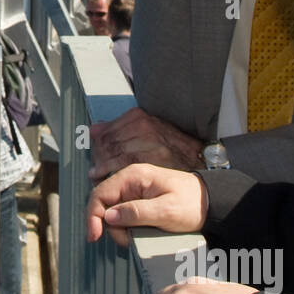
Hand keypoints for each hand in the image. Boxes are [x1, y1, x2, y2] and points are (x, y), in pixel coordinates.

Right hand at [85, 162, 207, 245]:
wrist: (211, 203)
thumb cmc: (192, 204)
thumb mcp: (166, 211)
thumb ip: (136, 213)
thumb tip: (108, 216)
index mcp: (133, 176)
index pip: (99, 194)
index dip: (93, 216)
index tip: (94, 237)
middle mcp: (130, 181)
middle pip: (104, 206)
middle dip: (111, 227)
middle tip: (129, 240)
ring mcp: (133, 191)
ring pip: (113, 214)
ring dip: (121, 229)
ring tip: (140, 236)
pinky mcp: (138, 202)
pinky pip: (124, 216)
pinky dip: (128, 228)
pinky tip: (141, 233)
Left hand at [90, 108, 204, 179]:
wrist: (200, 159)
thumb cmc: (172, 147)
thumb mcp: (149, 129)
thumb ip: (120, 128)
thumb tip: (93, 128)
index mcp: (141, 118)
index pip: (107, 129)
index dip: (97, 143)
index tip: (93, 150)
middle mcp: (144, 127)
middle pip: (108, 141)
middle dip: (98, 155)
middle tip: (94, 165)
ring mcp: (148, 144)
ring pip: (113, 154)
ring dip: (101, 164)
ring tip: (96, 173)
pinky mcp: (152, 161)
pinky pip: (122, 166)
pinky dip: (108, 172)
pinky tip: (103, 176)